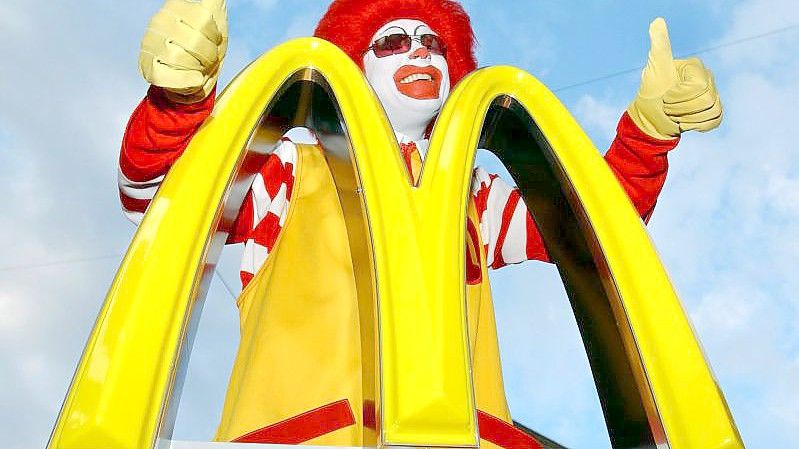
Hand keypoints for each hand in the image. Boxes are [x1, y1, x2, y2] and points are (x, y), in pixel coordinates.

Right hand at [139, 0, 227, 103]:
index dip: (214, 36)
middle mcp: (160, 21)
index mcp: (176, 6)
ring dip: (197, 69)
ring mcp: (151, 43)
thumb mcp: (216, 20)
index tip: (213, 40)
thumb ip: (214, 3)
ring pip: (180, 58)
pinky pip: (166, 76)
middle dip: (208, 56)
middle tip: (207, 59)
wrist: (196, 76)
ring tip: (198, 68)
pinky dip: (186, 80)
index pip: (203, 19)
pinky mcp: (147, 66)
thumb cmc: (207, 46)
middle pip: (194, 41)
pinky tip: (193, 78)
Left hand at [627, 18, 722, 139]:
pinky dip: (697, 125)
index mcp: (695, 66)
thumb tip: (657, 21)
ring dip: (687, 118)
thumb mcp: (655, 69)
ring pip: (711, 110)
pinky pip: (715, 120)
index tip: (666, 95)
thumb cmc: (651, 94)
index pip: (698, 85)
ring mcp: (712, 94)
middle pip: (706, 98)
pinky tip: (685, 121)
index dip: (679, 96)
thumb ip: (659, 46)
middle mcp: (707, 77)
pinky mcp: (713, 111)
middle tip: (668, 106)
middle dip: (681, 108)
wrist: (650, 120)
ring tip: (675, 114)